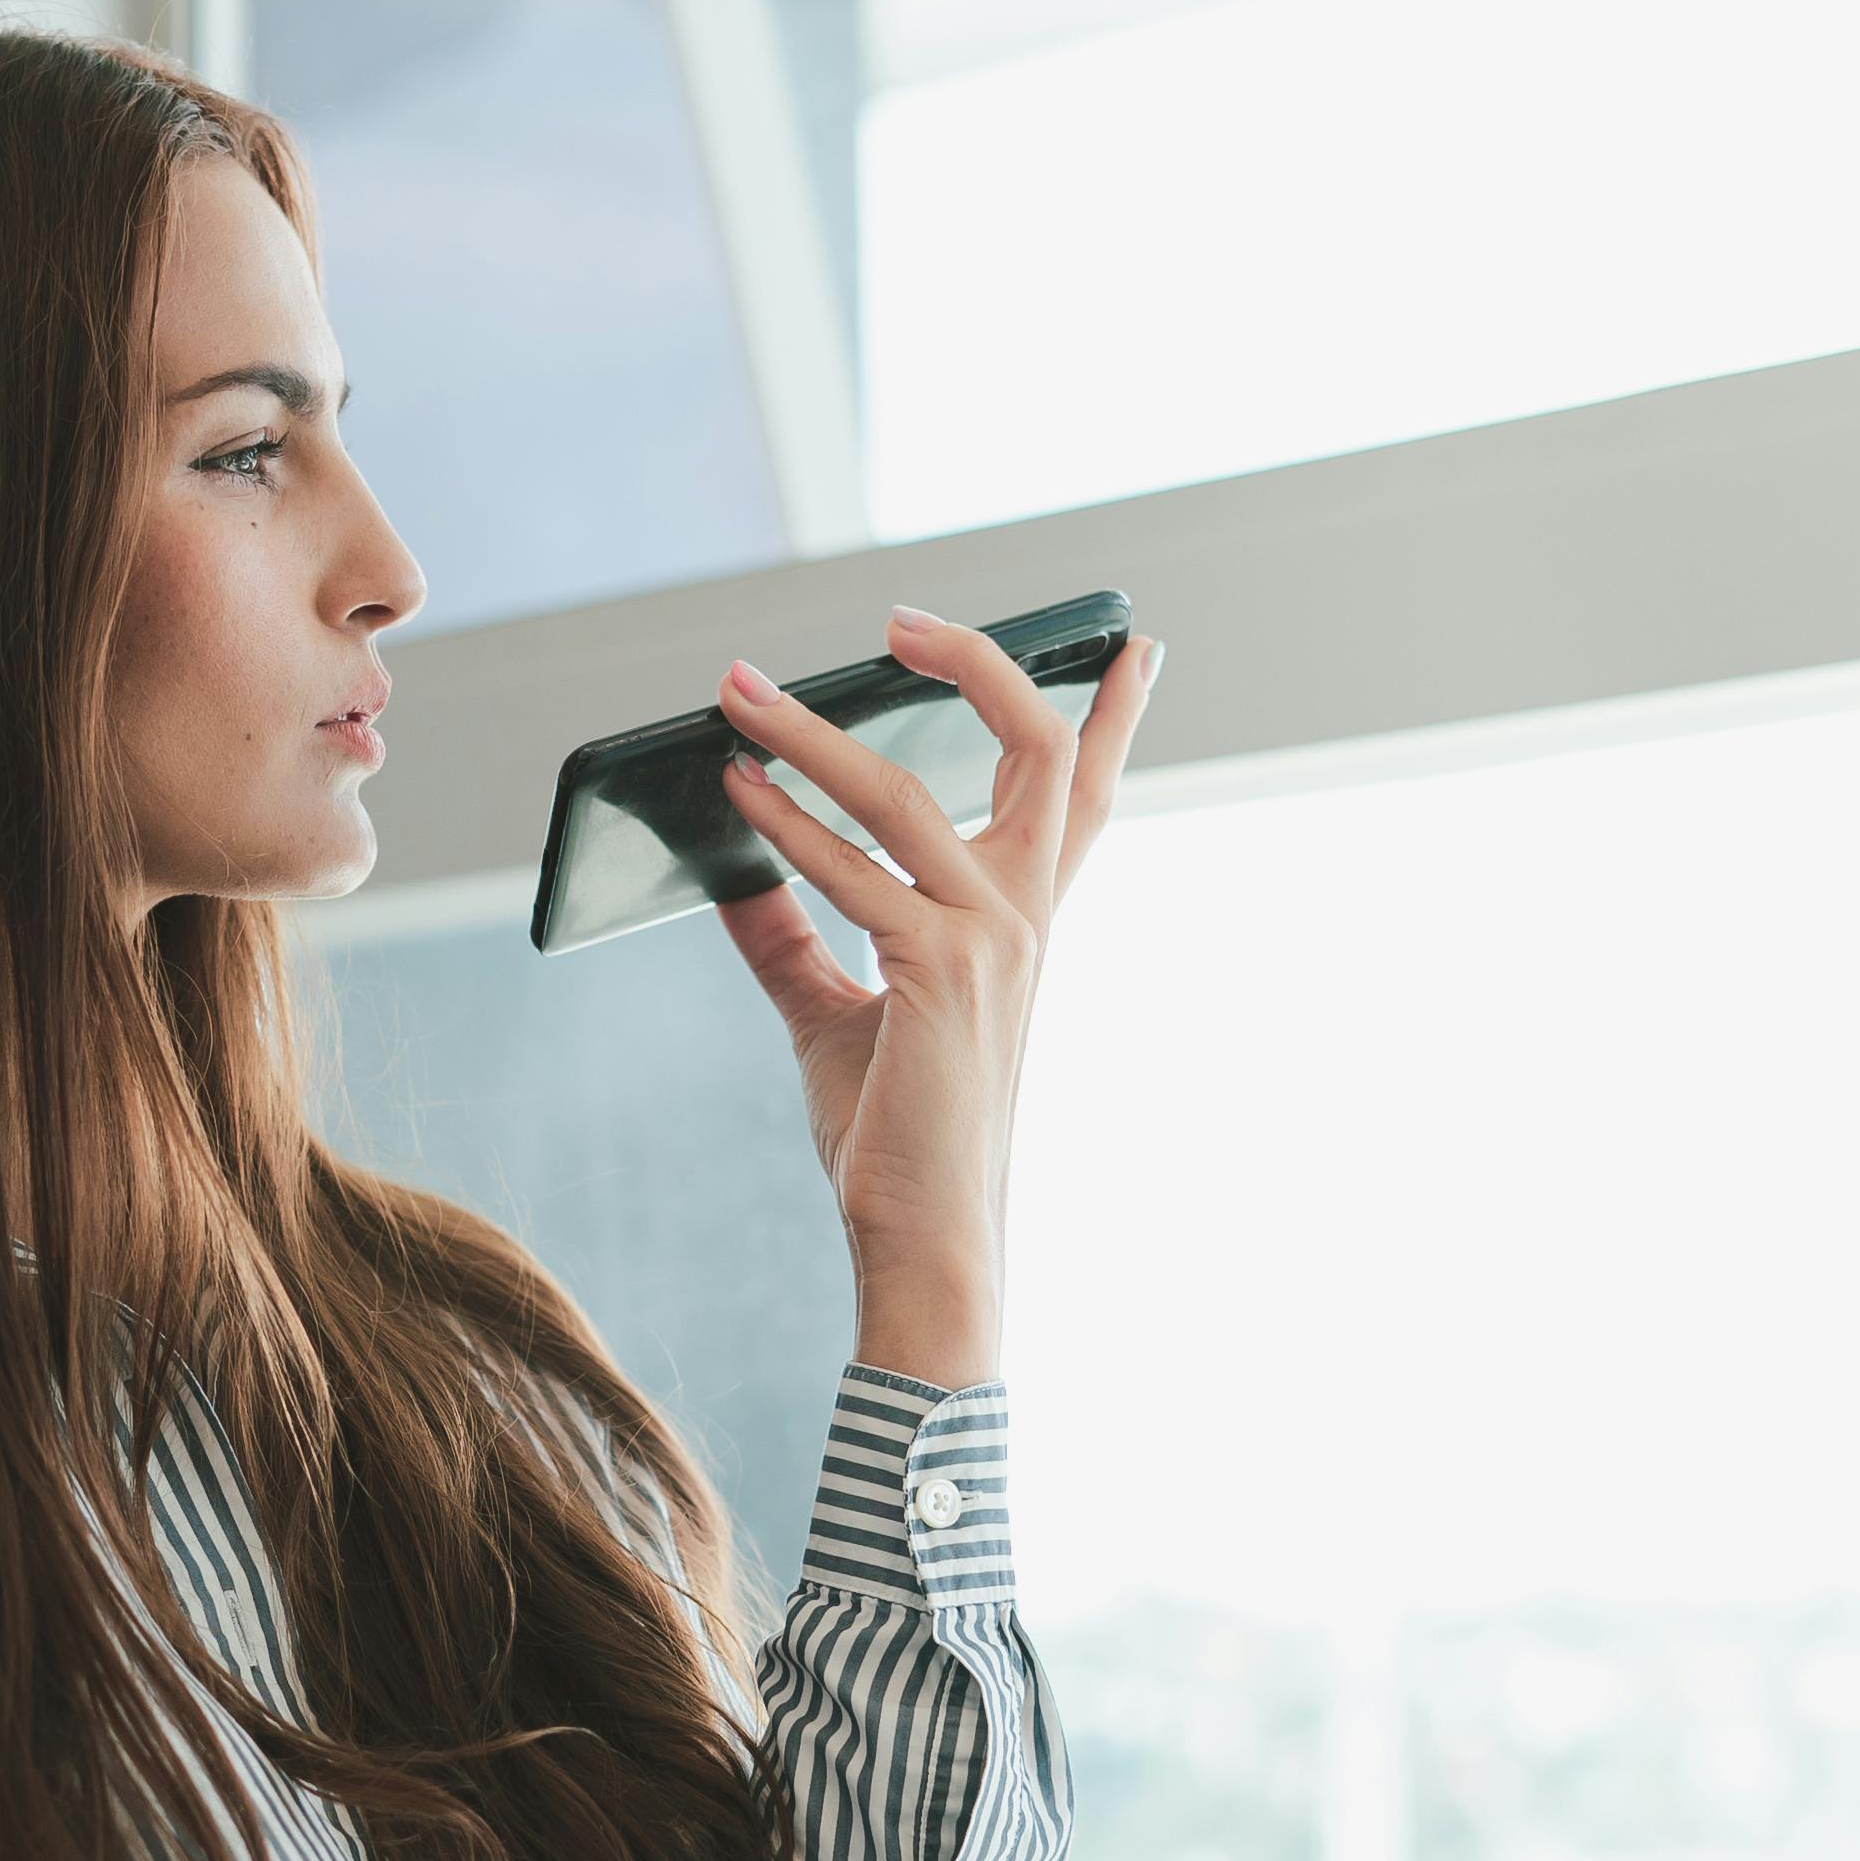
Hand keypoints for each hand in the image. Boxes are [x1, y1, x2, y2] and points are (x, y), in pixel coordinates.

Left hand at [715, 615, 1161, 1389]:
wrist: (924, 1241)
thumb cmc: (896, 1139)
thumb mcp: (835, 1013)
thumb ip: (791, 933)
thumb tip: (727, 865)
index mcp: (1022, 925)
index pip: (1084, 801)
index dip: (1115, 717)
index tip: (1133, 643)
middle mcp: (1026, 919)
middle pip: (1042, 752)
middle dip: (983, 664)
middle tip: (901, 620)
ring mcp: (994, 942)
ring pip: (912, 793)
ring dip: (813, 733)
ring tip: (738, 693)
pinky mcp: (941, 973)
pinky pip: (856, 871)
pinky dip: (788, 824)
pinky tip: (733, 791)